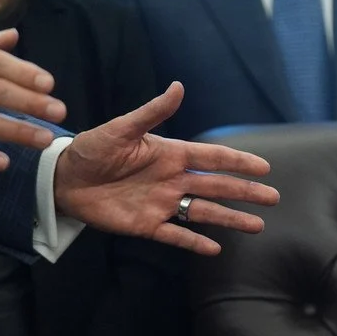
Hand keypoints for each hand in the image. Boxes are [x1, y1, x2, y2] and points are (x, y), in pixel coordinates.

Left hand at [52, 82, 280, 254]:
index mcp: (170, 154)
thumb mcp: (121, 128)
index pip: (212, 158)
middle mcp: (173, 180)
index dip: (238, 162)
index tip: (263, 167)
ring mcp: (162, 204)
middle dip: (245, 192)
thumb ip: (152, 112)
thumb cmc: (91, 148)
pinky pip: (175, 235)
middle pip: (217, 187)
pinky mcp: (146, 225)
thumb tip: (178, 86)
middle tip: (273, 198)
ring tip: (257, 226)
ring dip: (230, 219)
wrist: (63, 178)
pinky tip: (216, 249)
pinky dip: (195, 242)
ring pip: (204, 212)